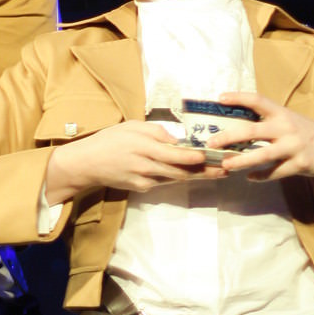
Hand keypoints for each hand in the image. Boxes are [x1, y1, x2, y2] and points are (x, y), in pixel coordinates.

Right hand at [46, 122, 224, 204]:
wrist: (87, 164)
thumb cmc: (110, 140)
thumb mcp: (132, 126)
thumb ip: (157, 131)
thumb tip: (178, 138)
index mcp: (144, 146)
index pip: (175, 154)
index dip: (195, 157)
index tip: (213, 156)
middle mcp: (146, 165)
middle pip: (181, 171)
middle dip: (205, 171)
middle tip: (226, 169)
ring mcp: (144, 179)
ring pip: (176, 179)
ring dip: (198, 177)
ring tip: (218, 173)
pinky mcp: (142, 188)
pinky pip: (164, 182)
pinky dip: (180, 178)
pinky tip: (195, 175)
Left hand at [208, 91, 313, 194]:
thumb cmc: (308, 133)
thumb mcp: (290, 121)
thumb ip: (269, 123)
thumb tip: (238, 126)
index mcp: (282, 113)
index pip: (257, 100)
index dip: (238, 97)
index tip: (219, 98)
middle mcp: (287, 128)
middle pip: (252, 131)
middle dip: (228, 137)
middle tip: (210, 143)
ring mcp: (294, 147)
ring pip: (262, 155)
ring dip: (241, 161)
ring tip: (225, 165)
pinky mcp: (300, 164)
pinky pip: (275, 172)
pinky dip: (261, 177)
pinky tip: (250, 178)